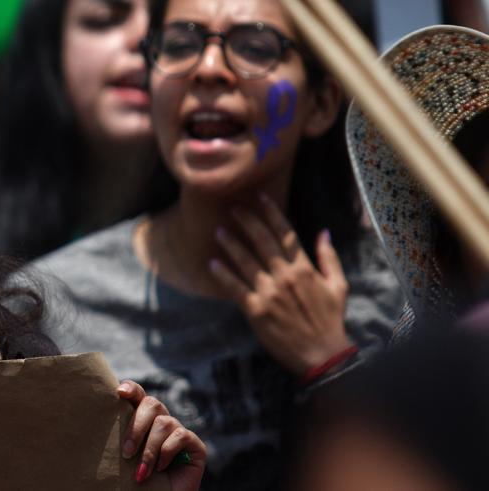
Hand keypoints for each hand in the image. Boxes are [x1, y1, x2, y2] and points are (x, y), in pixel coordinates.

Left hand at [117, 381, 205, 489]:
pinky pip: (180, 436)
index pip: (139, 394)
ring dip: (149, 449)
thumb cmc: (137, 482)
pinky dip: (166, 452)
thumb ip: (120, 436)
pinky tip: (160, 468)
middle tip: (126, 453)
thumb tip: (105, 410)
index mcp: (143, 419)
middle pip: (152, 403)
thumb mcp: (124, 457)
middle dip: (137, 427)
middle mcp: (162, 421)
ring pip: (163, 422)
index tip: (119, 392)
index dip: (131, 388)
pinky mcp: (195, 445)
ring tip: (141, 471)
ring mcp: (180, 431)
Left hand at [209, 193, 351, 375]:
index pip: (285, 233)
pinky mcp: (256, 310)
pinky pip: (235, 287)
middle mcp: (285, 276)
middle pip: (262, 241)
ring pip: (245, 261)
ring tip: (218, 230)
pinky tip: (212, 263)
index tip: (258, 196)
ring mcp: (269, 292)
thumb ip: (329, 257)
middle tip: (232, 207)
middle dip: (246, 221)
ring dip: (230, 243)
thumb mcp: (338, 286)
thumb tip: (323, 232)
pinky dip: (222, 274)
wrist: (322, 355)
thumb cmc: (330, 320)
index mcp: (304, 268)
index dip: (270, 212)